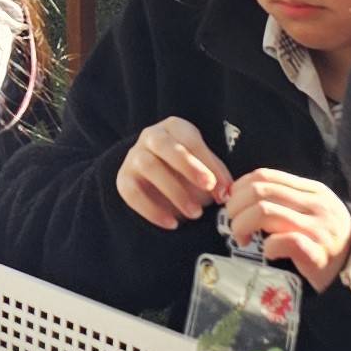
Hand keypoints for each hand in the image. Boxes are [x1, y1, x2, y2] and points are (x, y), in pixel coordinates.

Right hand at [114, 115, 230, 228]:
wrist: (159, 179)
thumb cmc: (189, 170)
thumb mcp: (205, 167)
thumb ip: (217, 176)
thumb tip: (227, 193)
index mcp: (174, 127)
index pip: (190, 140)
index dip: (208, 163)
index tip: (223, 187)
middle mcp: (150, 136)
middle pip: (164, 145)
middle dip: (188, 166)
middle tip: (208, 188)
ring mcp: (134, 156)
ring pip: (148, 166)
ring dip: (174, 192)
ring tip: (195, 213)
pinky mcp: (123, 179)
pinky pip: (132, 193)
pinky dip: (152, 210)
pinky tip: (172, 224)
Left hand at [223, 166, 350, 283]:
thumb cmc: (323, 242)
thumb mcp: (310, 212)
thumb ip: (284, 199)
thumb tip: (241, 193)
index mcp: (314, 190)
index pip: (266, 175)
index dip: (240, 187)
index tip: (232, 203)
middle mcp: (317, 205)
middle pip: (260, 192)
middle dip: (236, 207)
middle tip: (233, 223)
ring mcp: (318, 229)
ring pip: (264, 212)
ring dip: (242, 225)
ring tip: (242, 238)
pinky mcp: (317, 254)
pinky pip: (282, 241)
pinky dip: (267, 246)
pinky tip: (268, 252)